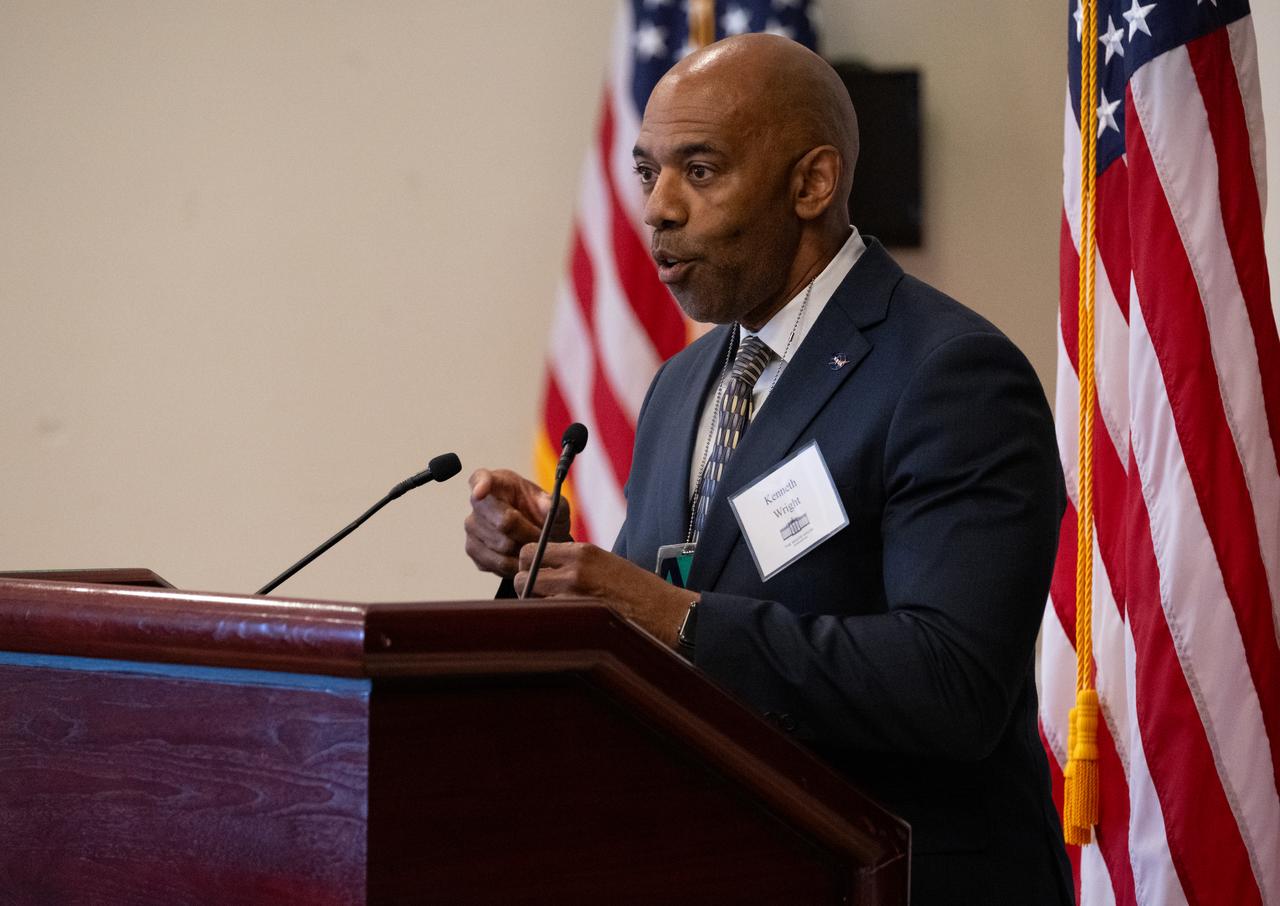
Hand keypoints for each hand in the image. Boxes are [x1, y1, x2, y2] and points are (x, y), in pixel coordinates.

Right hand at [464, 469, 570, 577]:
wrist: (538, 535)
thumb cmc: (543, 514)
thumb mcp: (557, 506)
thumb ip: (556, 505)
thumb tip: (547, 507)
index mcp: (498, 482)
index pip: (481, 478)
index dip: (481, 485)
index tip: (480, 493)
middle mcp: (479, 503)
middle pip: (503, 522)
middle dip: (529, 534)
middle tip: (545, 539)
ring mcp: (472, 527)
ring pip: (501, 547)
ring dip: (524, 552)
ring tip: (537, 549)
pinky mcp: (472, 549)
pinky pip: (495, 563)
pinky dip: (514, 566)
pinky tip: (523, 559)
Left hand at [516, 542, 694, 648]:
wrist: (666, 613)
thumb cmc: (639, 590)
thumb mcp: (606, 563)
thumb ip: (575, 563)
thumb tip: (546, 571)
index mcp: (581, 551)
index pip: (530, 551)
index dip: (528, 565)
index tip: (535, 574)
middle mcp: (573, 569)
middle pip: (522, 576)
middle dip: (526, 587)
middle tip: (539, 597)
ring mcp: (573, 596)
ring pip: (529, 600)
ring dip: (535, 606)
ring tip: (553, 612)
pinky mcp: (577, 619)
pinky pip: (546, 619)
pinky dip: (548, 623)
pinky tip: (563, 625)